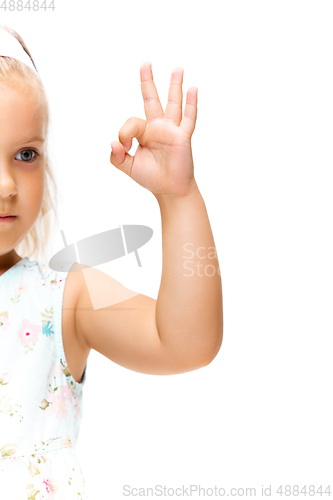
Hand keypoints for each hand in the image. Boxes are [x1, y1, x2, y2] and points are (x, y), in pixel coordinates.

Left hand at [110, 62, 197, 197]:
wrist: (169, 190)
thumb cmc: (151, 178)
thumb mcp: (128, 166)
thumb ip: (116, 156)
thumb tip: (114, 142)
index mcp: (144, 132)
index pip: (131, 122)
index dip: (124, 133)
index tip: (123, 147)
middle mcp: (158, 127)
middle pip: (152, 99)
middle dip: (148, 81)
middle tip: (145, 63)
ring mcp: (172, 130)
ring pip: (173, 103)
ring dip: (175, 86)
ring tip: (177, 68)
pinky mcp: (183, 137)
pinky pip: (188, 118)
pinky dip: (191, 104)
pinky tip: (193, 89)